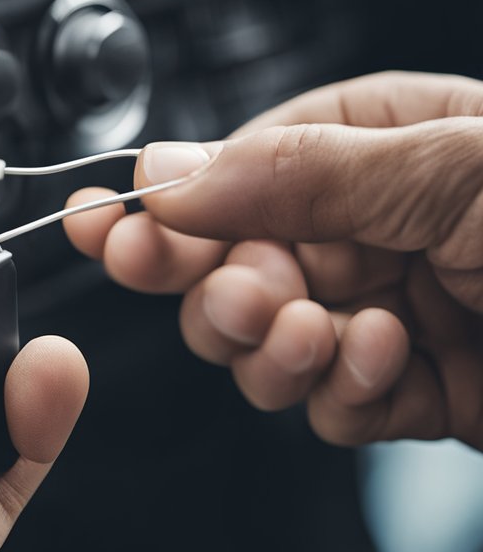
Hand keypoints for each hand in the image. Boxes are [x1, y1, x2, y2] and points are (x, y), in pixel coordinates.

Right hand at [66, 71, 482, 449]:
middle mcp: (368, 230)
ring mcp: (385, 314)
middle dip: (221, 294)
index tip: (103, 229)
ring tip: (315, 336)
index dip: (163, 206)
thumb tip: (166, 174)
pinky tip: (384, 360)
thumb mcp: (448, 167)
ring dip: (273, 351)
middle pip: (228, 270)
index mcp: (372, 144)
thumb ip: (301, 173)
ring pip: (262, 348)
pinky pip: (328, 407)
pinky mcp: (411, 391)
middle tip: (241, 299)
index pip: (231, 173)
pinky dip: (340, 397)